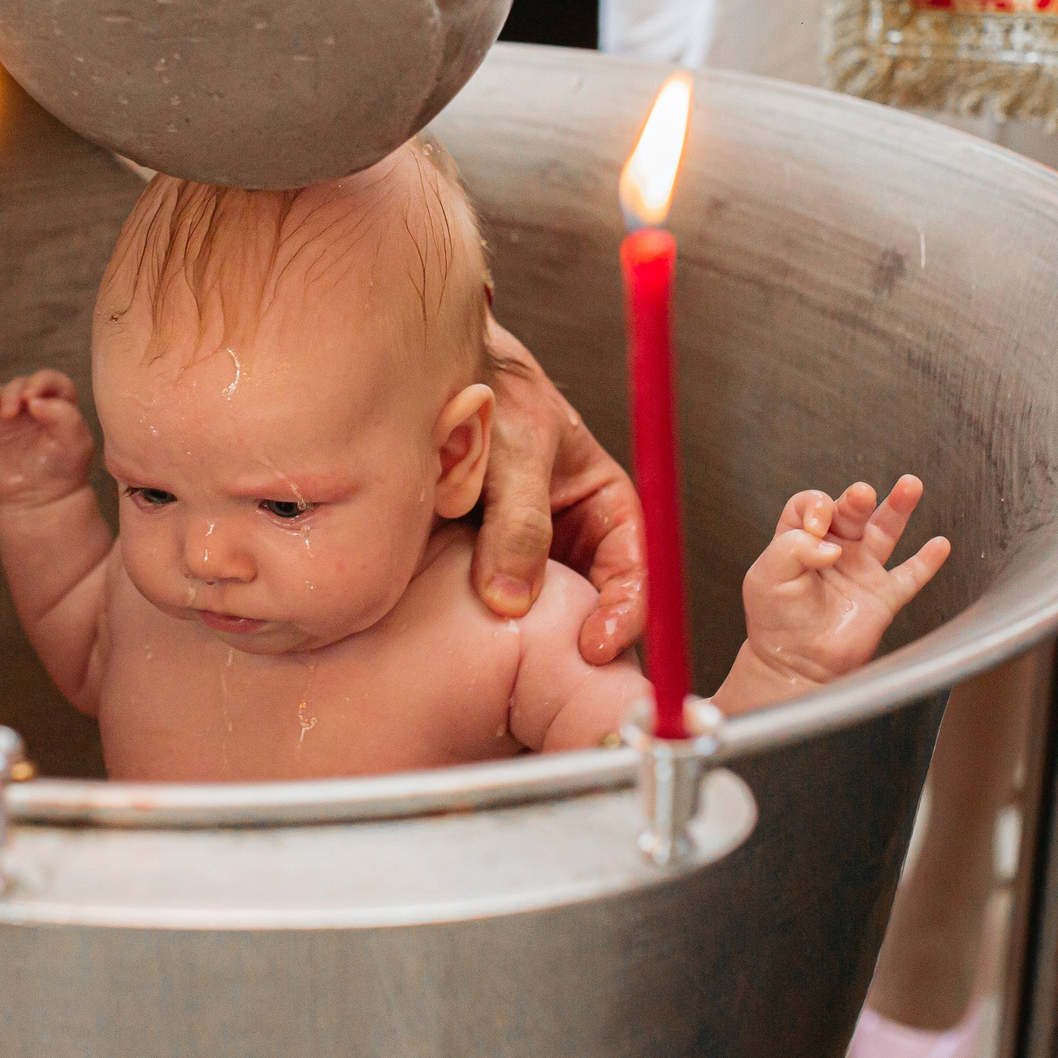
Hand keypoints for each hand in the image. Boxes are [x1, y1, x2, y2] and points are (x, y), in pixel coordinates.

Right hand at [0, 370, 94, 506]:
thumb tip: (35, 401)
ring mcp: (11, 415)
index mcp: (60, 405)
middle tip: (14, 410)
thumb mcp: (76, 444)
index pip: (52, 381)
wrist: (38, 500)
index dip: (42, 381)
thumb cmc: (63, 471)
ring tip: (3, 415)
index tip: (33, 395)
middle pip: (23, 384)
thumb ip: (65, 417)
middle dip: (17, 391)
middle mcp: (35, 406)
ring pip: (1, 392)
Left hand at [474, 318, 647, 662]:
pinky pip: (486, 611)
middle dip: (578, 643)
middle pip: (589, 607)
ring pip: (539, 616)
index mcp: (603, 506)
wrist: (424, 379)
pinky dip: (480, 630)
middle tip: (558, 678)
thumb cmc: (489, 392)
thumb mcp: (516, 448)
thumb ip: (518, 519)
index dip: (625, 612)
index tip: (595, 644)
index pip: (634, 571)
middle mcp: (567, 538)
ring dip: (529, 642)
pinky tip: (465, 649)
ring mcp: (520, 558)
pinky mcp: (474, 570)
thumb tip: (509, 598)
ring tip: (512, 674)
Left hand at [741, 478, 949, 687]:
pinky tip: (940, 544)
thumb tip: (832, 547)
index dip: (814, 506)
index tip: (815, 527)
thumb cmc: (776, 622)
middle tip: (861, 494)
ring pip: (884, 531)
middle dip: (856, 499)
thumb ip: (793, 548)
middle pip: (850, 511)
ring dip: (897, 507)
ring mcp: (860, 571)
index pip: (809, 505)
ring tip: (910, 485)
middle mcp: (833, 549)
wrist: (796, 666)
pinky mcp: (883, 597)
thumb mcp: (767, 576)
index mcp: (799, 540)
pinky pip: (910, 575)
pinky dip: (927, 561)